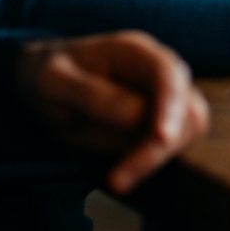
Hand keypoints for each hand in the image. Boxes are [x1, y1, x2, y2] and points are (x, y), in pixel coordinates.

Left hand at [16, 31, 209, 194]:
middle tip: (119, 179)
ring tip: (117, 179)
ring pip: (188, 128)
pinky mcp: (158, 120)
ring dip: (158, 158)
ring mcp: (162, 95)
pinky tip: (122, 172)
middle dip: (161, 145)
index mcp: (135, 51)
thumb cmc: (47, 76)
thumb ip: (94, 96)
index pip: (169, 73)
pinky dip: (153, 163)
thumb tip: (139, 115)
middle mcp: (158, 70)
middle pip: (187, 105)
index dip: (172, 104)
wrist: (42, 83)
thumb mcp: (55, 82)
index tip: (161, 138)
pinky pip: (173, 143)